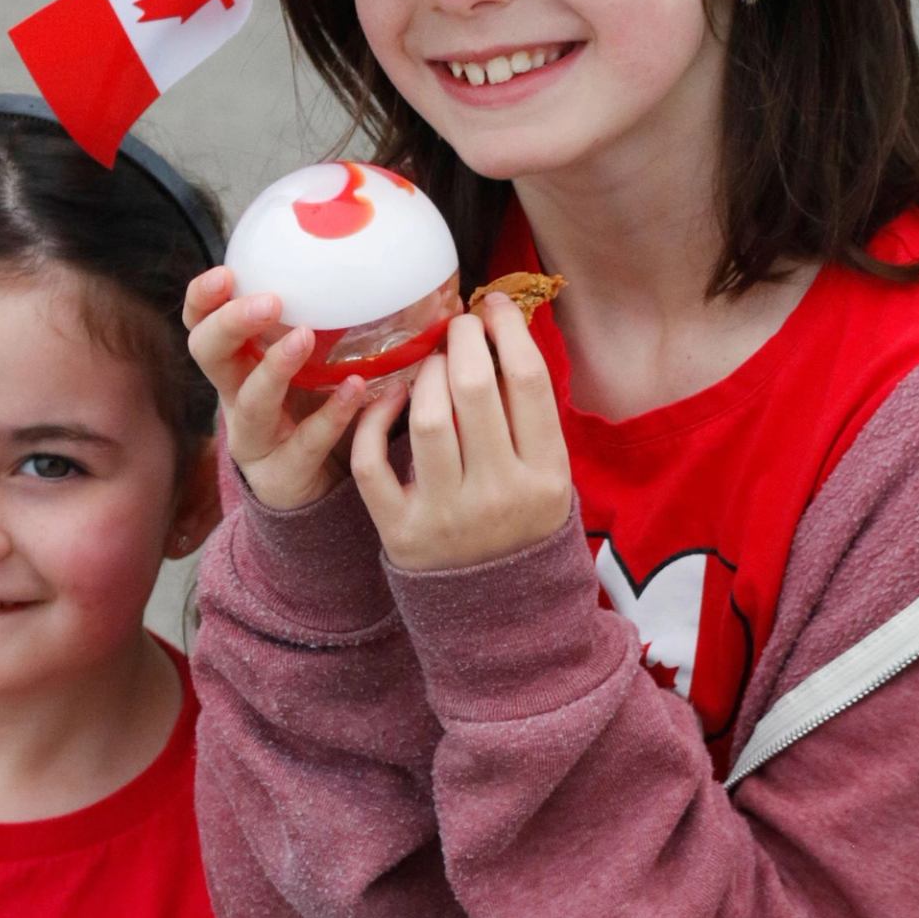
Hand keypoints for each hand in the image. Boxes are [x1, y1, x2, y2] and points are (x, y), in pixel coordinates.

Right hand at [184, 266, 407, 513]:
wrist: (319, 492)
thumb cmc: (312, 413)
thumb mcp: (310, 364)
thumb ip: (323, 324)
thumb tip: (370, 264)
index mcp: (236, 364)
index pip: (201, 324)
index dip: (202, 300)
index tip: (225, 274)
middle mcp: (235, 398)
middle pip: (208, 355)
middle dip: (230, 324)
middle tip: (269, 301)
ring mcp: (255, 439)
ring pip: (251, 403)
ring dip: (275, 368)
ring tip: (304, 338)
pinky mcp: (282, 474)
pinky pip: (304, 443)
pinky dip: (332, 414)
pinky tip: (355, 389)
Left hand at [350, 295, 571, 570]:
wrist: (497, 611)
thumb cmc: (520, 522)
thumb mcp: (546, 475)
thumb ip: (528, 415)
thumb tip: (499, 330)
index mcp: (546, 476)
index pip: (528, 381)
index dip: (507, 329)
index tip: (491, 306)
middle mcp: (499, 495)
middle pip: (474, 390)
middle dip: (462, 341)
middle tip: (457, 327)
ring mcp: (447, 516)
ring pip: (426, 418)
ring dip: (425, 375)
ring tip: (431, 365)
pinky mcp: (400, 531)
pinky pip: (373, 461)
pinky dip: (373, 420)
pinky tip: (386, 399)